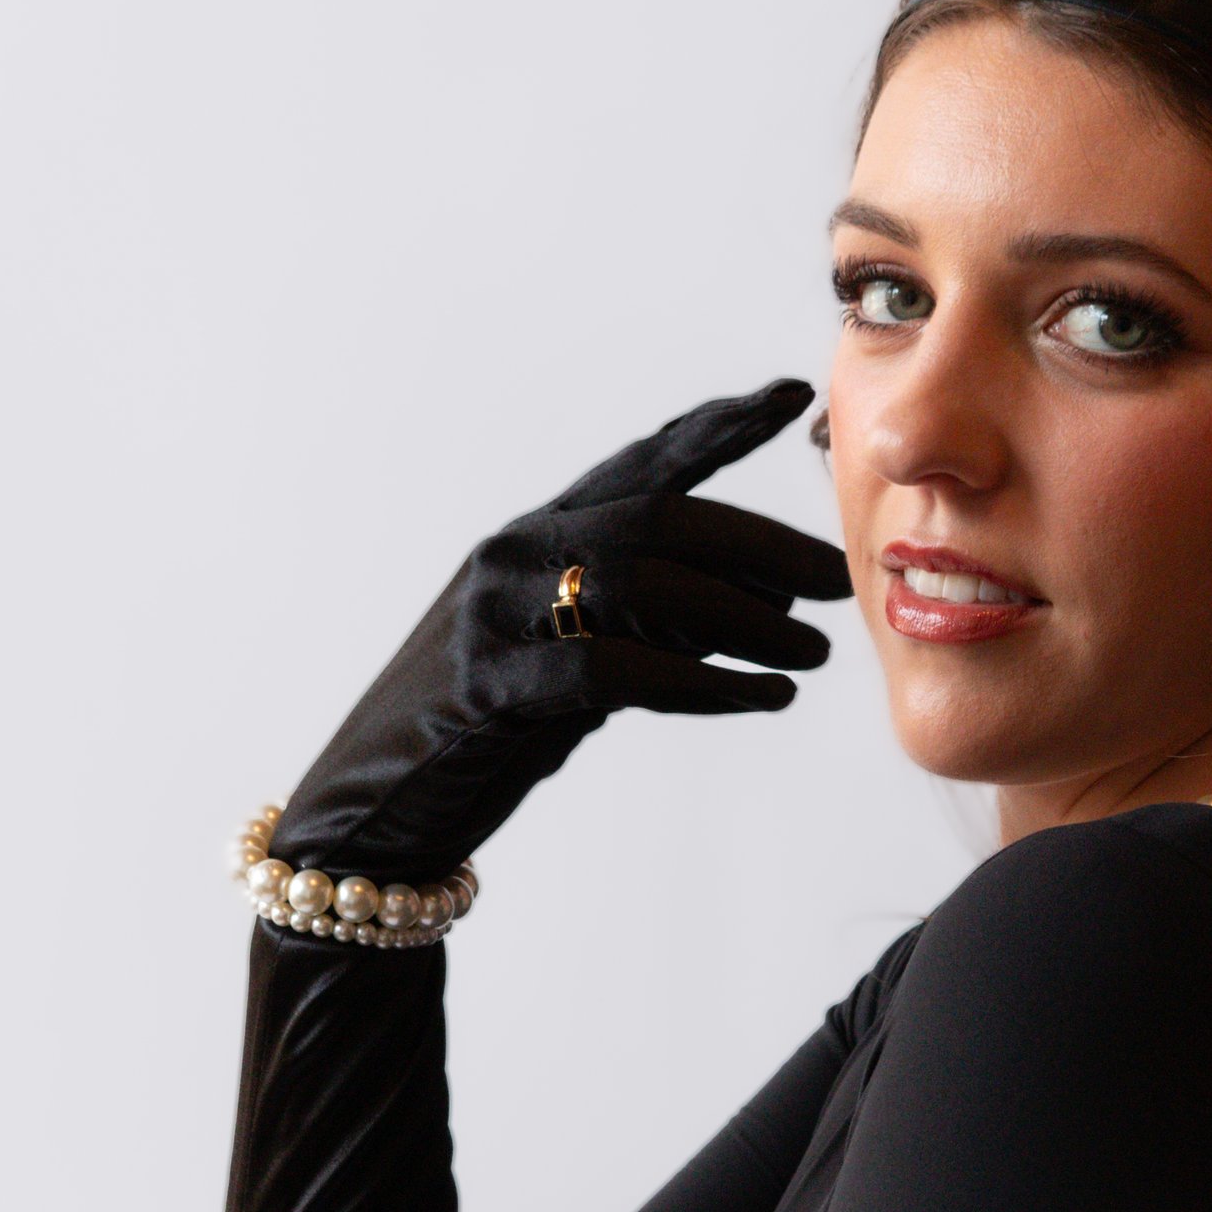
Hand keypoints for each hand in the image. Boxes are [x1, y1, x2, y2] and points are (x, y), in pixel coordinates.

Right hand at [271, 380, 849, 879]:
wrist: (375, 813)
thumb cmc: (490, 734)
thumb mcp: (582, 659)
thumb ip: (656, 622)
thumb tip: (771, 600)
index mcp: (538, 534)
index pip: (641, 462)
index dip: (716, 427)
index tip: (791, 398)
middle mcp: (515, 553)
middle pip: (660, 517)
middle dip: (760, 543)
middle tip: (836, 581)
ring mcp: (493, 612)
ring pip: (642, 581)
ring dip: (744, 617)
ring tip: (810, 653)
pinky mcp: (485, 686)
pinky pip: (611, 669)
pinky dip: (700, 685)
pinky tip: (760, 701)